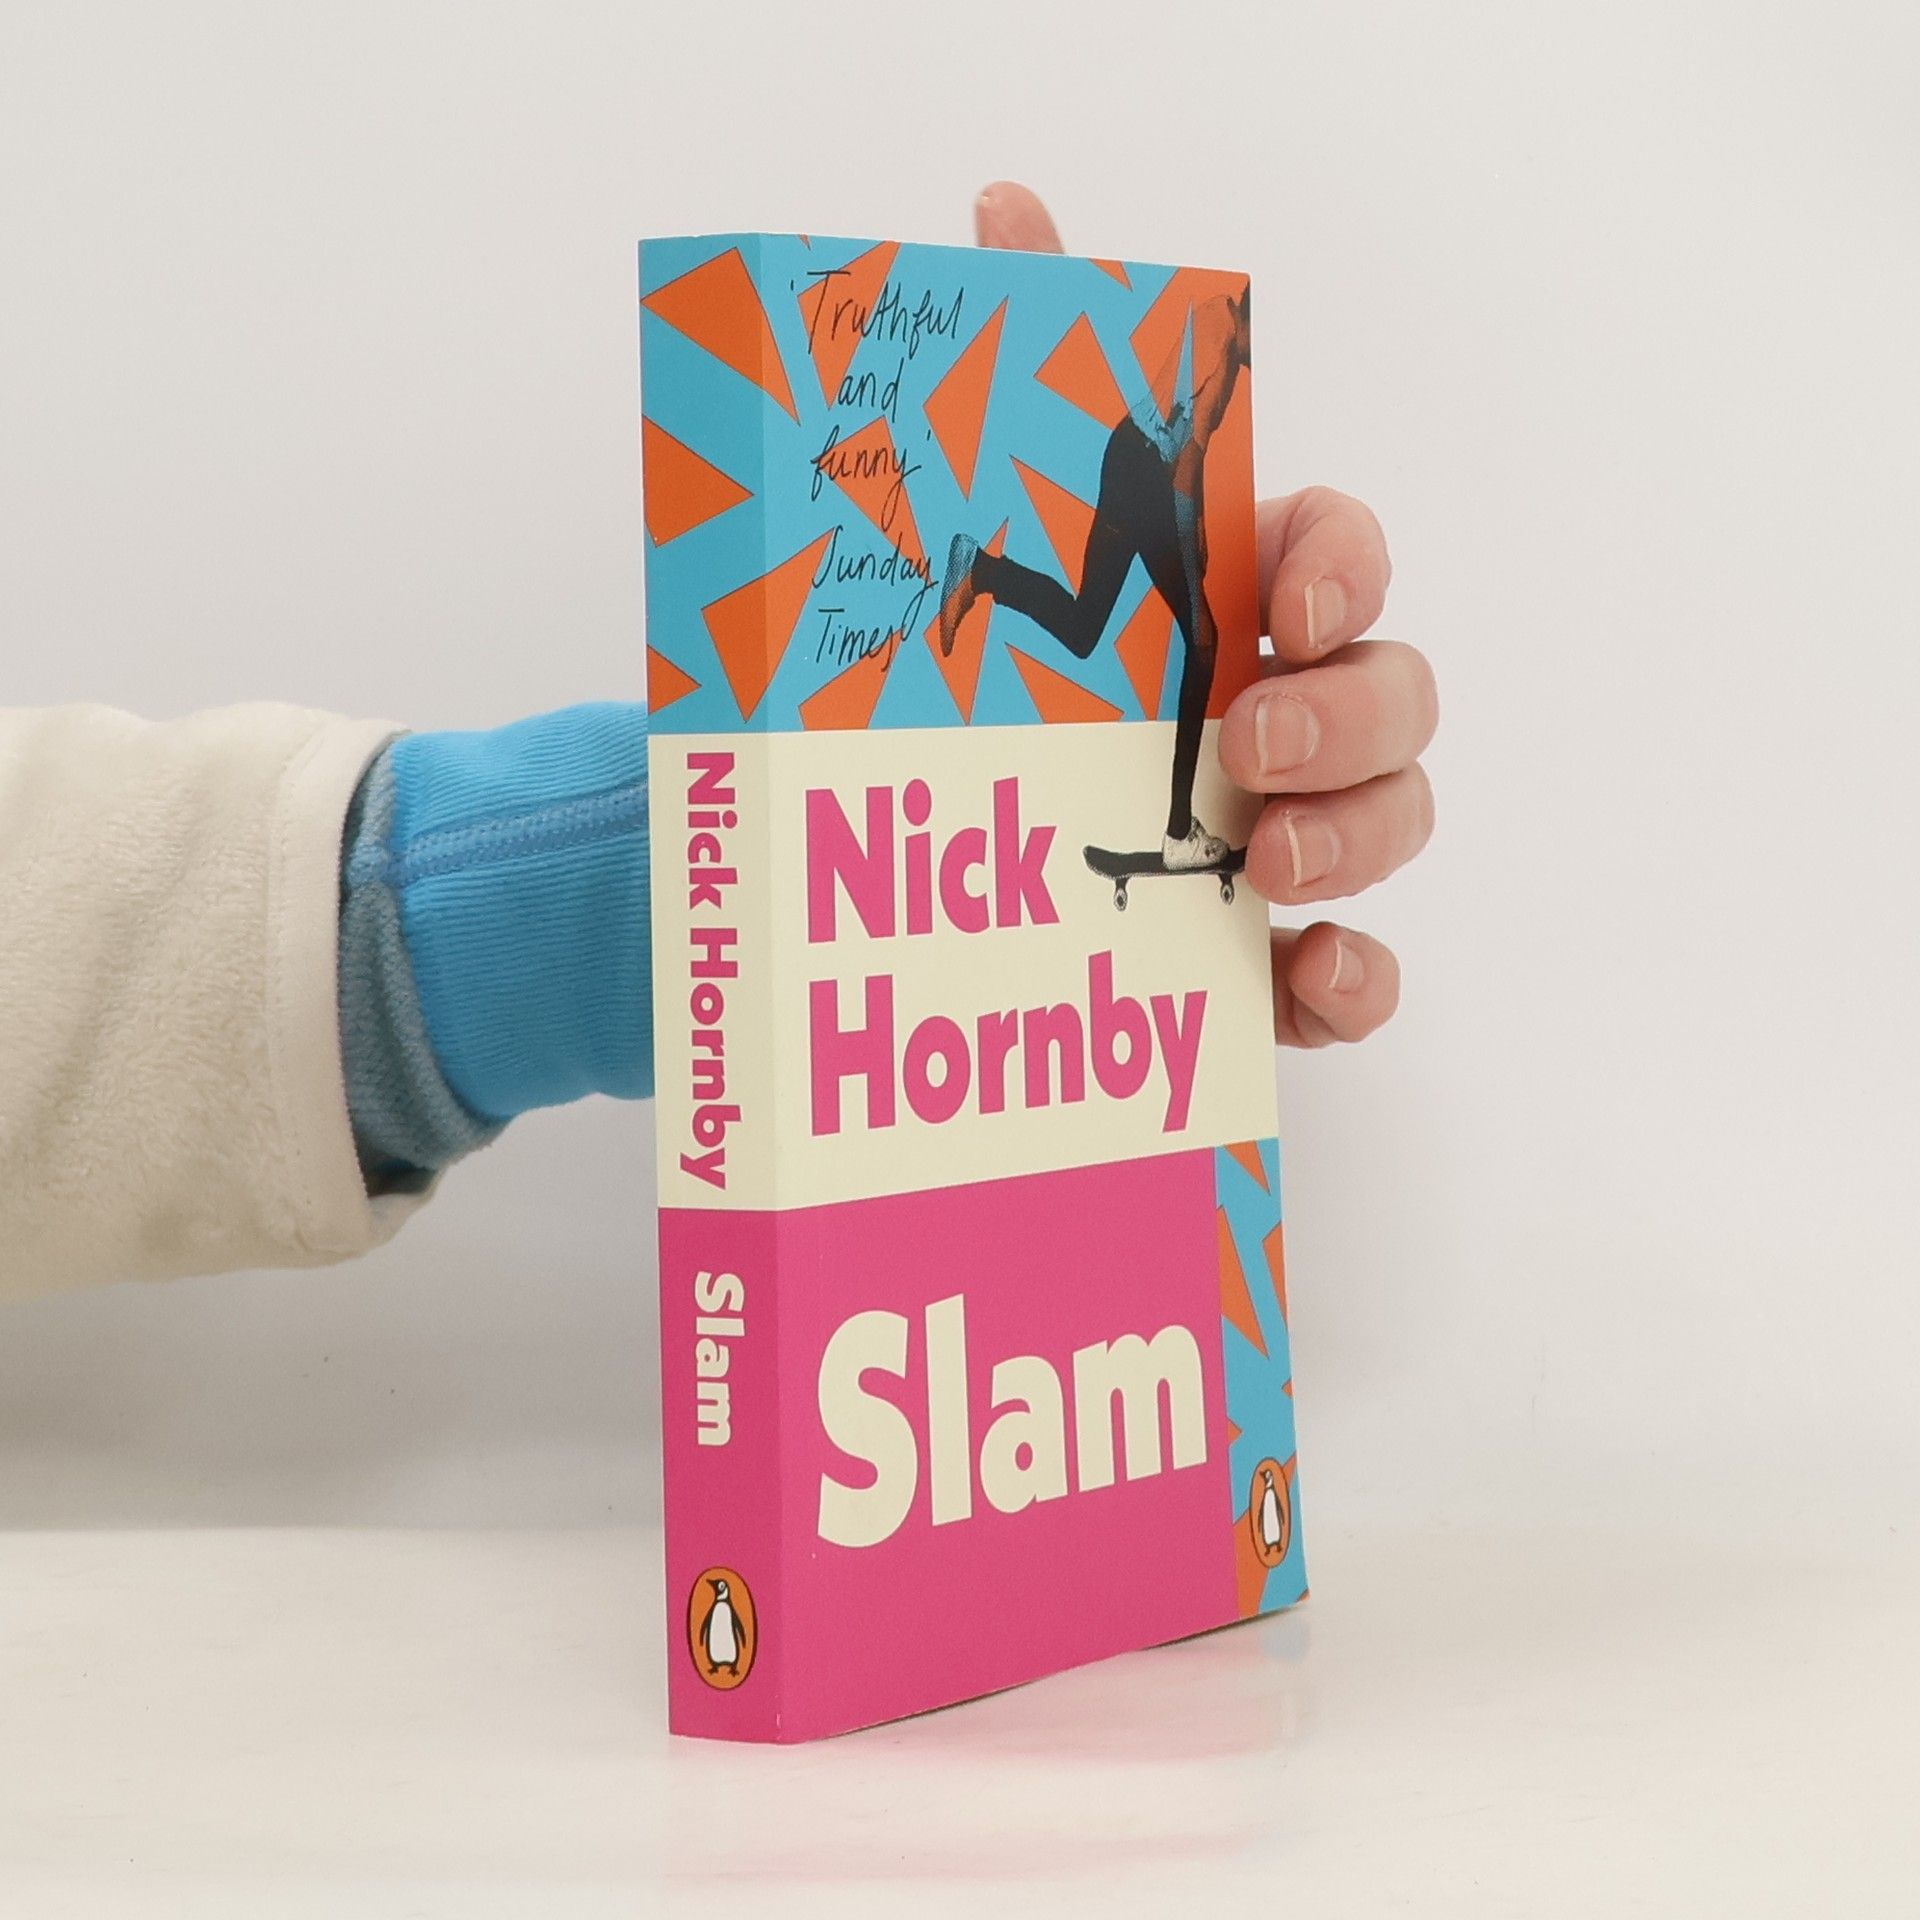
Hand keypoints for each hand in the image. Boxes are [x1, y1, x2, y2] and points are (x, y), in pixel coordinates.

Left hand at [974, 181, 1436, 1047]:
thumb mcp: (986, 539)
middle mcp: (1278, 706)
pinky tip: (1312, 981)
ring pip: (1398, 818)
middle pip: (1398, 688)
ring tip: (1271, 863)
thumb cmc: (981, 685)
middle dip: (1355, 706)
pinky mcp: (1261, 950)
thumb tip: (1008, 206)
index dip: (1342, 564)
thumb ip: (1026, 373)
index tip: (1287, 599)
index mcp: (1223, 602)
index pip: (1338, 551)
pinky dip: (1356, 983)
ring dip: (1363, 832)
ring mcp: (1285, 828)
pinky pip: (1353, 974)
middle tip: (1256, 734)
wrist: (902, 854)